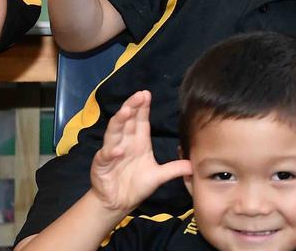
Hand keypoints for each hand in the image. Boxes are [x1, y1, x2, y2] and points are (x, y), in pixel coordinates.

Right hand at [89, 91, 191, 214]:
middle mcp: (125, 143)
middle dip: (131, 107)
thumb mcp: (158, 176)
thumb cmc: (136, 185)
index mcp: (139, 142)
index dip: (142, 107)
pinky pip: (105, 156)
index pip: (141, 121)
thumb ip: (174, 169)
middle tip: (138, 96)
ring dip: (119, 122)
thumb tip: (193, 165)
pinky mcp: (102, 165)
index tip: (146, 94)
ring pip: (114, 133)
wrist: (118, 203)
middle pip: (127, 121)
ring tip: (125, 111)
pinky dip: (111, 152)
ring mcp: (112, 152)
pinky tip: (118, 149)